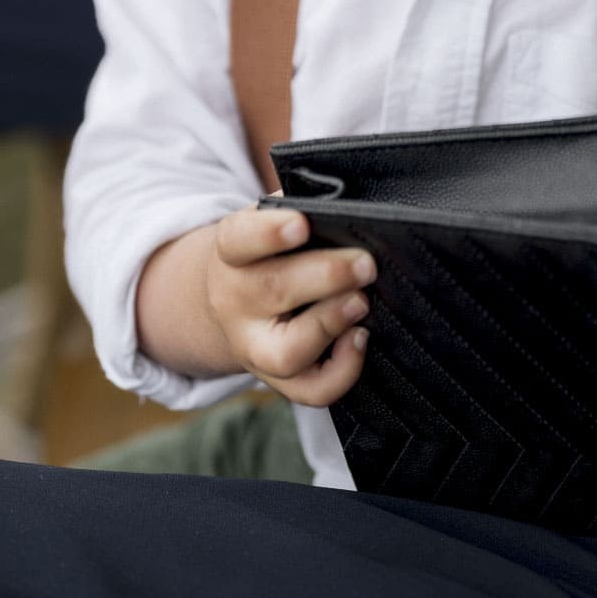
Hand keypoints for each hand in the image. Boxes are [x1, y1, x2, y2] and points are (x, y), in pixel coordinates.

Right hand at [204, 205, 373, 406]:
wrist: (233, 298)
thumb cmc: (270, 250)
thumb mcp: (271, 220)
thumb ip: (300, 208)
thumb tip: (346, 207)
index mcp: (231, 252)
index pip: (239, 239)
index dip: (269, 232)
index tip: (302, 224)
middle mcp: (236, 301)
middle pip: (272, 291)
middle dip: (325, 276)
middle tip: (365, 263)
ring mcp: (253, 346)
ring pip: (287, 352)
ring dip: (330, 324)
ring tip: (361, 301)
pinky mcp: (277, 378)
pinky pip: (310, 390)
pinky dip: (342, 371)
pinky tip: (360, 337)